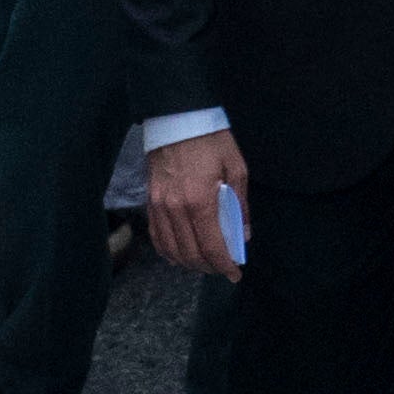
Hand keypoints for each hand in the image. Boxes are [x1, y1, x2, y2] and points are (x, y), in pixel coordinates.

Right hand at [143, 128, 245, 270]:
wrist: (177, 119)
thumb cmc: (211, 141)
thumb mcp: (236, 167)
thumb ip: (239, 204)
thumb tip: (243, 234)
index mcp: (200, 201)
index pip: (211, 247)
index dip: (224, 265)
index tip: (235, 274)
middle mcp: (175, 209)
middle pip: (190, 253)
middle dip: (208, 267)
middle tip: (223, 269)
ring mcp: (159, 207)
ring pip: (171, 249)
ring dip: (189, 263)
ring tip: (205, 264)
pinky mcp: (149, 202)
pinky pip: (157, 236)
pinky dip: (168, 251)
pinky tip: (179, 255)